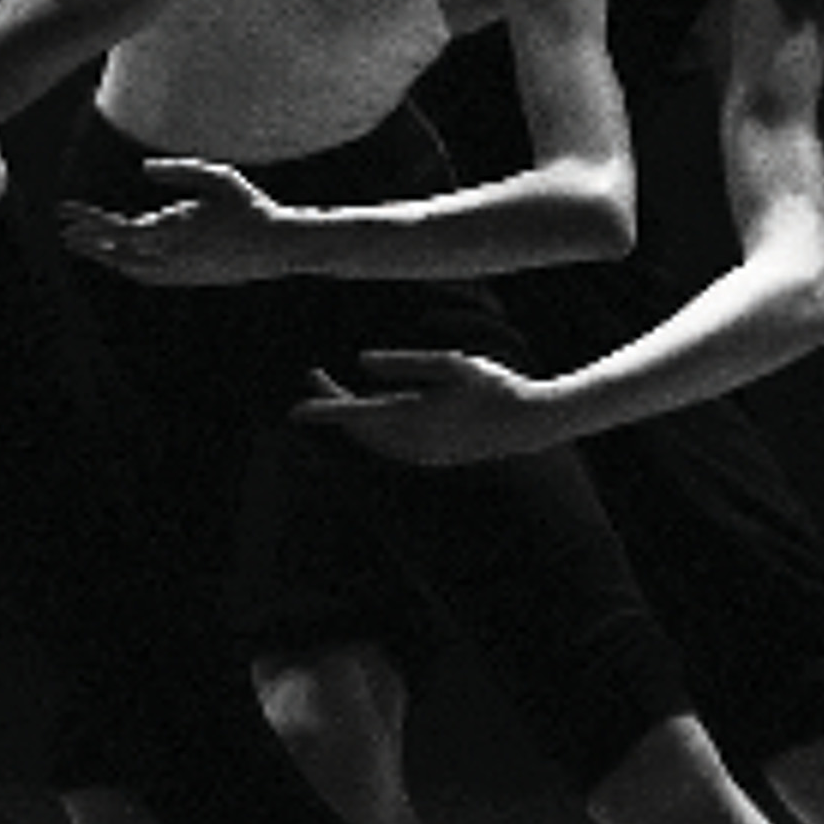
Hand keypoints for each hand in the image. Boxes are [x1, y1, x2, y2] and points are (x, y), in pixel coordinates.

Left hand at [56, 156, 301, 285]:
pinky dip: (127, 266)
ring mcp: (178, 273)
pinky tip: (121, 257)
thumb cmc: (248, 205)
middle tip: (64, 231)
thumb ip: (178, 170)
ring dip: (106, 255)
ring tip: (86, 242)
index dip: (87, 224)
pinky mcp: (187, 280)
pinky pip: (147, 276)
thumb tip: (143, 169)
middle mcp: (170, 257)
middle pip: (115, 253)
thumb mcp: (215, 176)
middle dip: (88, 241)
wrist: (275, 247)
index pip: (116, 232)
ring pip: (129, 269)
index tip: (64, 216)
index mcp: (172, 231)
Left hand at [289, 348, 558, 465]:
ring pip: (371, 442)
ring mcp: (422, 456)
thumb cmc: (492, 385)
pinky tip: (366, 414)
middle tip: (314, 376)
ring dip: (350, 419)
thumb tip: (361, 362)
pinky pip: (389, 448)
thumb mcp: (449, 363)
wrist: (528, 425)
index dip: (324, 410)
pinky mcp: (430, 461)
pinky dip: (371, 431)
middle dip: (333, 405)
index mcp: (416, 415)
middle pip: (358, 429)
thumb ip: (404, 364)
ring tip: (332, 390)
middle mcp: (414, 443)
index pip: (357, 415)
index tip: (295, 410)